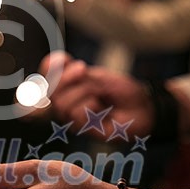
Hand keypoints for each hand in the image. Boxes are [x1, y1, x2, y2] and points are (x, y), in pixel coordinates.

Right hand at [39, 52, 154, 140]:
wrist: (143, 108)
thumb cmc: (121, 92)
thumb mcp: (98, 77)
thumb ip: (75, 73)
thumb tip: (57, 61)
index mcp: (67, 86)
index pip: (46, 74)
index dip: (50, 65)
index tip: (66, 58)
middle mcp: (66, 102)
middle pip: (51, 91)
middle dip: (67, 78)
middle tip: (85, 70)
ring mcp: (72, 117)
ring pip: (61, 103)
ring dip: (83, 92)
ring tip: (98, 94)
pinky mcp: (82, 130)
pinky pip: (76, 114)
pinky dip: (90, 107)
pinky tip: (101, 110)